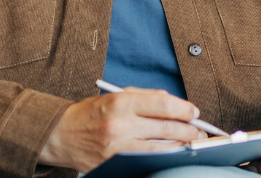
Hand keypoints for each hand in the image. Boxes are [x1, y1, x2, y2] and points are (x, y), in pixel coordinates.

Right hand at [38, 88, 205, 172]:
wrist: (60, 135)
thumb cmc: (89, 114)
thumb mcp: (113, 96)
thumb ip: (143, 96)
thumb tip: (172, 102)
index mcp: (120, 102)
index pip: (163, 104)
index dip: (184, 109)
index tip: (194, 112)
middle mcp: (120, 124)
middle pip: (167, 127)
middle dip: (190, 130)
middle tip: (200, 131)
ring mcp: (119, 147)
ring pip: (162, 147)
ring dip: (181, 145)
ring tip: (190, 142)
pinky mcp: (117, 163)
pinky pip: (149, 160)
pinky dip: (164, 156)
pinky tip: (172, 152)